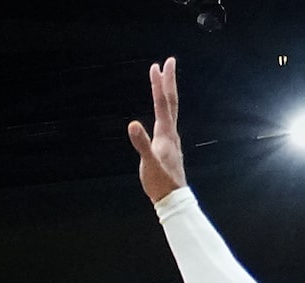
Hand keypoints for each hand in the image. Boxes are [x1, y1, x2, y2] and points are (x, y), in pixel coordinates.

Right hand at [127, 56, 187, 203]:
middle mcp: (171, 132)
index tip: (156, 67)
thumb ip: (141, 143)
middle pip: (170, 102)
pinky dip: (165, 108)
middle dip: (168, 81)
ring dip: (168, 93)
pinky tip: (163, 111)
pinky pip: (168, 120)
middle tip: (168, 62)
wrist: (173, 197)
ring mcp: (171, 138)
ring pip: (171, 110)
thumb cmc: (159, 182)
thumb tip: (132, 124)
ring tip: (165, 81)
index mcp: (165, 133)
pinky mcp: (169, 145)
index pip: (161, 103)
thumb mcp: (148, 163)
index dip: (158, 85)